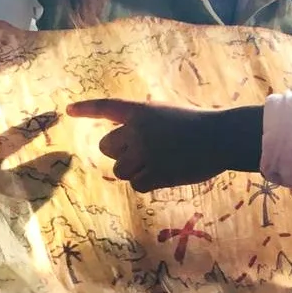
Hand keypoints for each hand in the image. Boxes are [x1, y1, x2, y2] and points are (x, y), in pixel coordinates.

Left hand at [67, 100, 265, 191]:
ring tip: (158, 164)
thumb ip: (143, 125)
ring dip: (134, 170)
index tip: (69, 111)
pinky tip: (165, 174)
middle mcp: (138, 131)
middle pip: (107, 148)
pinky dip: (148, 183)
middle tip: (142, 153)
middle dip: (121, 153)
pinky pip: (137, 185)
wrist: (222, 138)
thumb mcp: (166, 114)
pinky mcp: (156, 173)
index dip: (86, 108)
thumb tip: (124, 149)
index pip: (107, 107)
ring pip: (121, 170)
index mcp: (141, 111)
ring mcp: (146, 153)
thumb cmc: (198, 125)